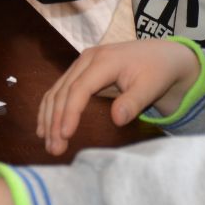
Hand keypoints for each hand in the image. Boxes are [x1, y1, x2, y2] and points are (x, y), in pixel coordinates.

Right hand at [37, 39, 200, 155]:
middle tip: (54, 148)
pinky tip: (43, 127)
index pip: (79, 88)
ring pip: (56, 90)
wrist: (161, 55)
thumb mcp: (151, 86)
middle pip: (63, 91)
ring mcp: (81, 63)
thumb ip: (134, 102)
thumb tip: (117, 120)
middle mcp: (87, 59)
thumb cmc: (157, 72)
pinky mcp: (80, 71)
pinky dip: (49, 109)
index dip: (70, 112)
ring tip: (46, 143)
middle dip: (55, 121)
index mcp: (104, 60)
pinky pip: (59, 89)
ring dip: (48, 117)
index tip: (65, 135)